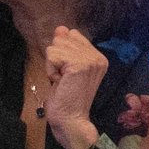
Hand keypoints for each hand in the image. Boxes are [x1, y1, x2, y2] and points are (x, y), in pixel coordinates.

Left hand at [43, 26, 106, 148]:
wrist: (71, 120)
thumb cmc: (66, 99)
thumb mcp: (65, 68)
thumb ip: (65, 48)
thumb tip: (61, 28)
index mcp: (98, 57)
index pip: (72, 35)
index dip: (62, 53)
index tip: (67, 73)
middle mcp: (98, 57)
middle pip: (62, 39)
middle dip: (56, 59)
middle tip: (64, 79)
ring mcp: (90, 60)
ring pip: (55, 47)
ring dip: (52, 65)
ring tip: (62, 81)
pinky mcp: (79, 65)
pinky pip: (52, 55)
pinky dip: (50, 69)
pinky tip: (59, 82)